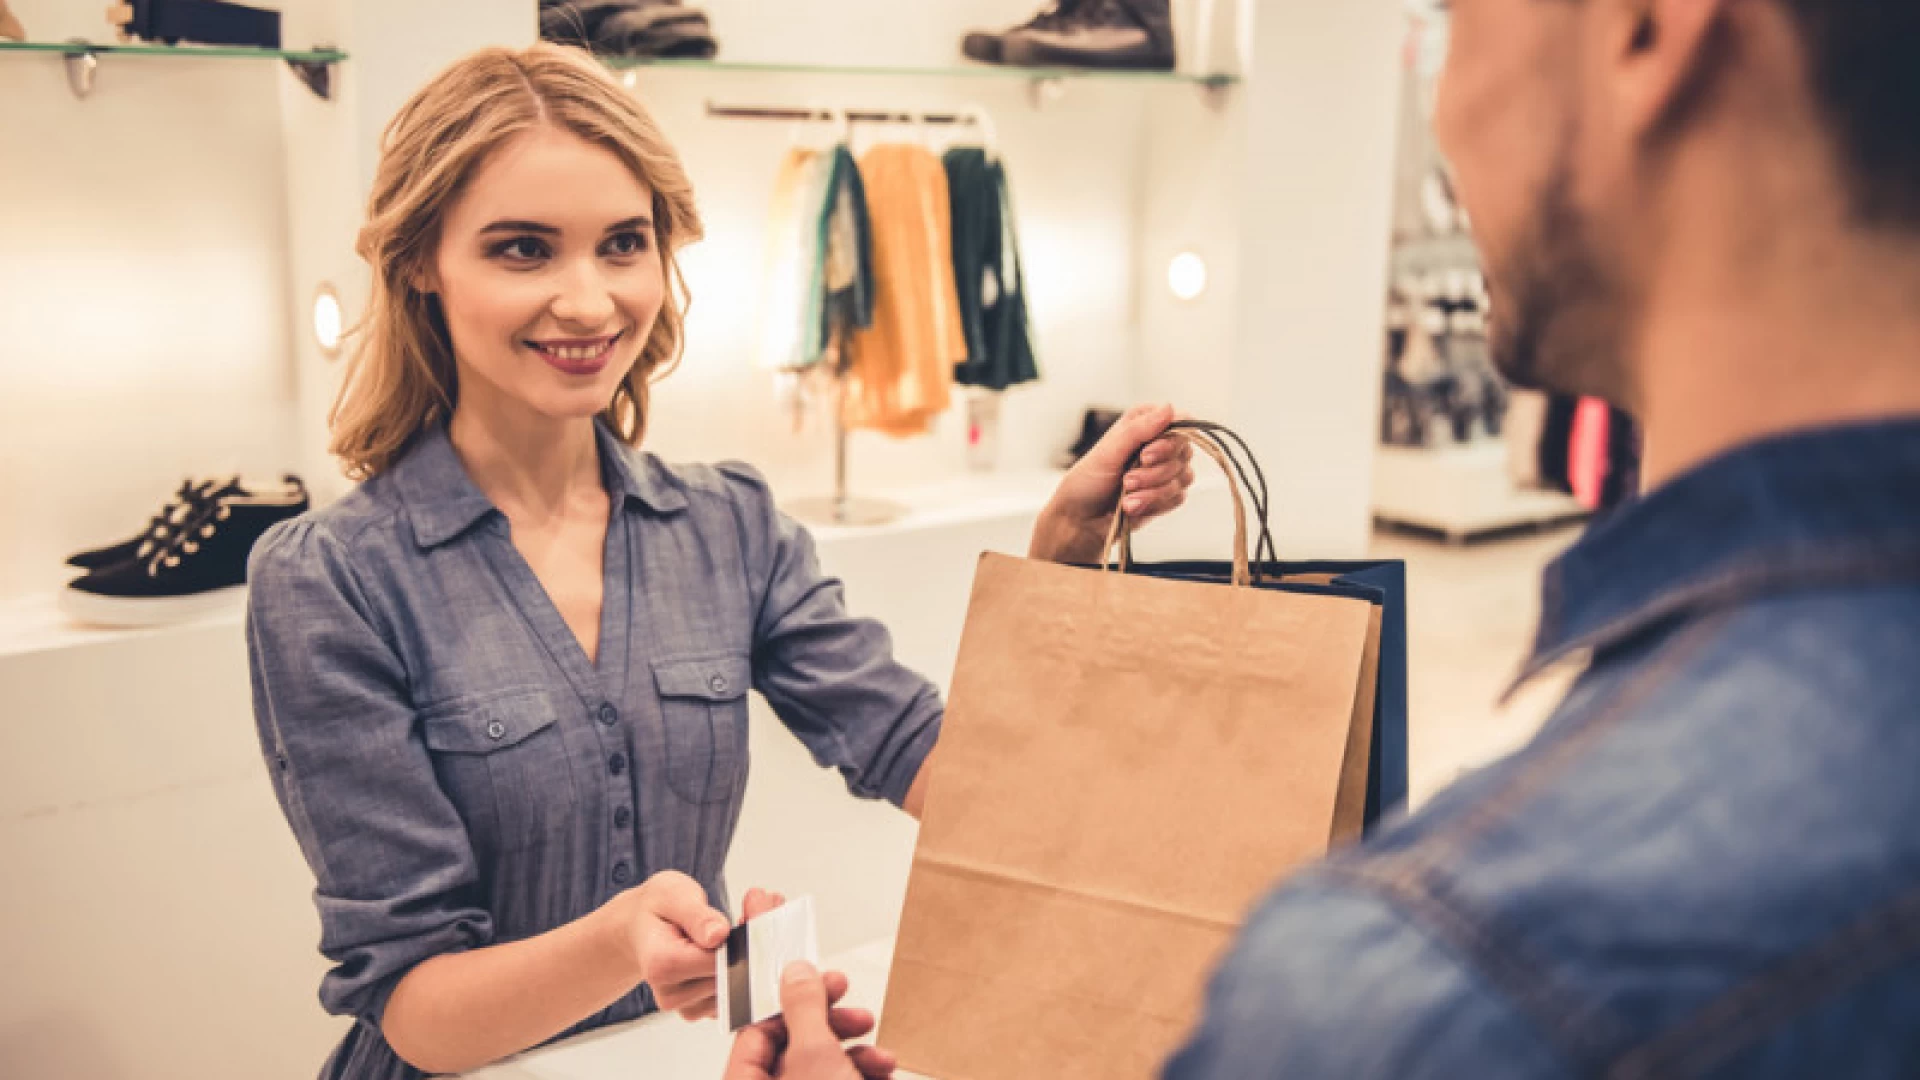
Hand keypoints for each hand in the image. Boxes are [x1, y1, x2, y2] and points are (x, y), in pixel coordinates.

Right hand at [618, 870, 732, 1020]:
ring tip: (717, 941)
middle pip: (727, 979)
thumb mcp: (672, 896)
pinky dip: (733, 977)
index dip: (735, 942)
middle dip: (739, 952)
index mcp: (661, 964)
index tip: (742, 921)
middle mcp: (669, 994)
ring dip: (737, 964)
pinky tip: (718, 957)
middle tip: (729, 926)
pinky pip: (730, 999)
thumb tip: (719, 934)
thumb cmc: (656, 909)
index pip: (716, 962)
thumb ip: (697, 916)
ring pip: (733, 990)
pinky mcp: (698, 1009)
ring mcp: (683, 1006)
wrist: (639, 929)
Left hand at [722, 962, 896, 1079]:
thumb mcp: (814, 1057)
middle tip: (852, 1005)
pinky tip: (882, 1068)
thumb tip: (796, 972)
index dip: (788, 999)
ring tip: (878, 1047)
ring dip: (857, 1049)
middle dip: (830, 1022)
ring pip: (823, 1063)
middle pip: (793, 1043)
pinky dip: (864, 1071)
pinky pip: (840, 1079)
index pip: (757, 1028)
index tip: (816, 977)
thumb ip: (803, 1009)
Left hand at [1030, 403, 1193, 563]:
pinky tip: (1132, 507)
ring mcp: (1165, 470)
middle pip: (1183, 452)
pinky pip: (1177, 498)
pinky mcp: (1167, 494)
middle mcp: (1159, 444)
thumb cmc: (1087, 482)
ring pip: (1183, 477)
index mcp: (1144, 424)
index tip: (1146, 455)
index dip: (1169, 440)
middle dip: (1154, 472)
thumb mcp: (1108, 451)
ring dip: (1152, 491)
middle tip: (1127, 480)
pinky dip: (1153, 504)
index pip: (1180, 421)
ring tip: (1126, 497)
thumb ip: (1139, 429)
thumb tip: (1169, 408)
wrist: (1081, 519)